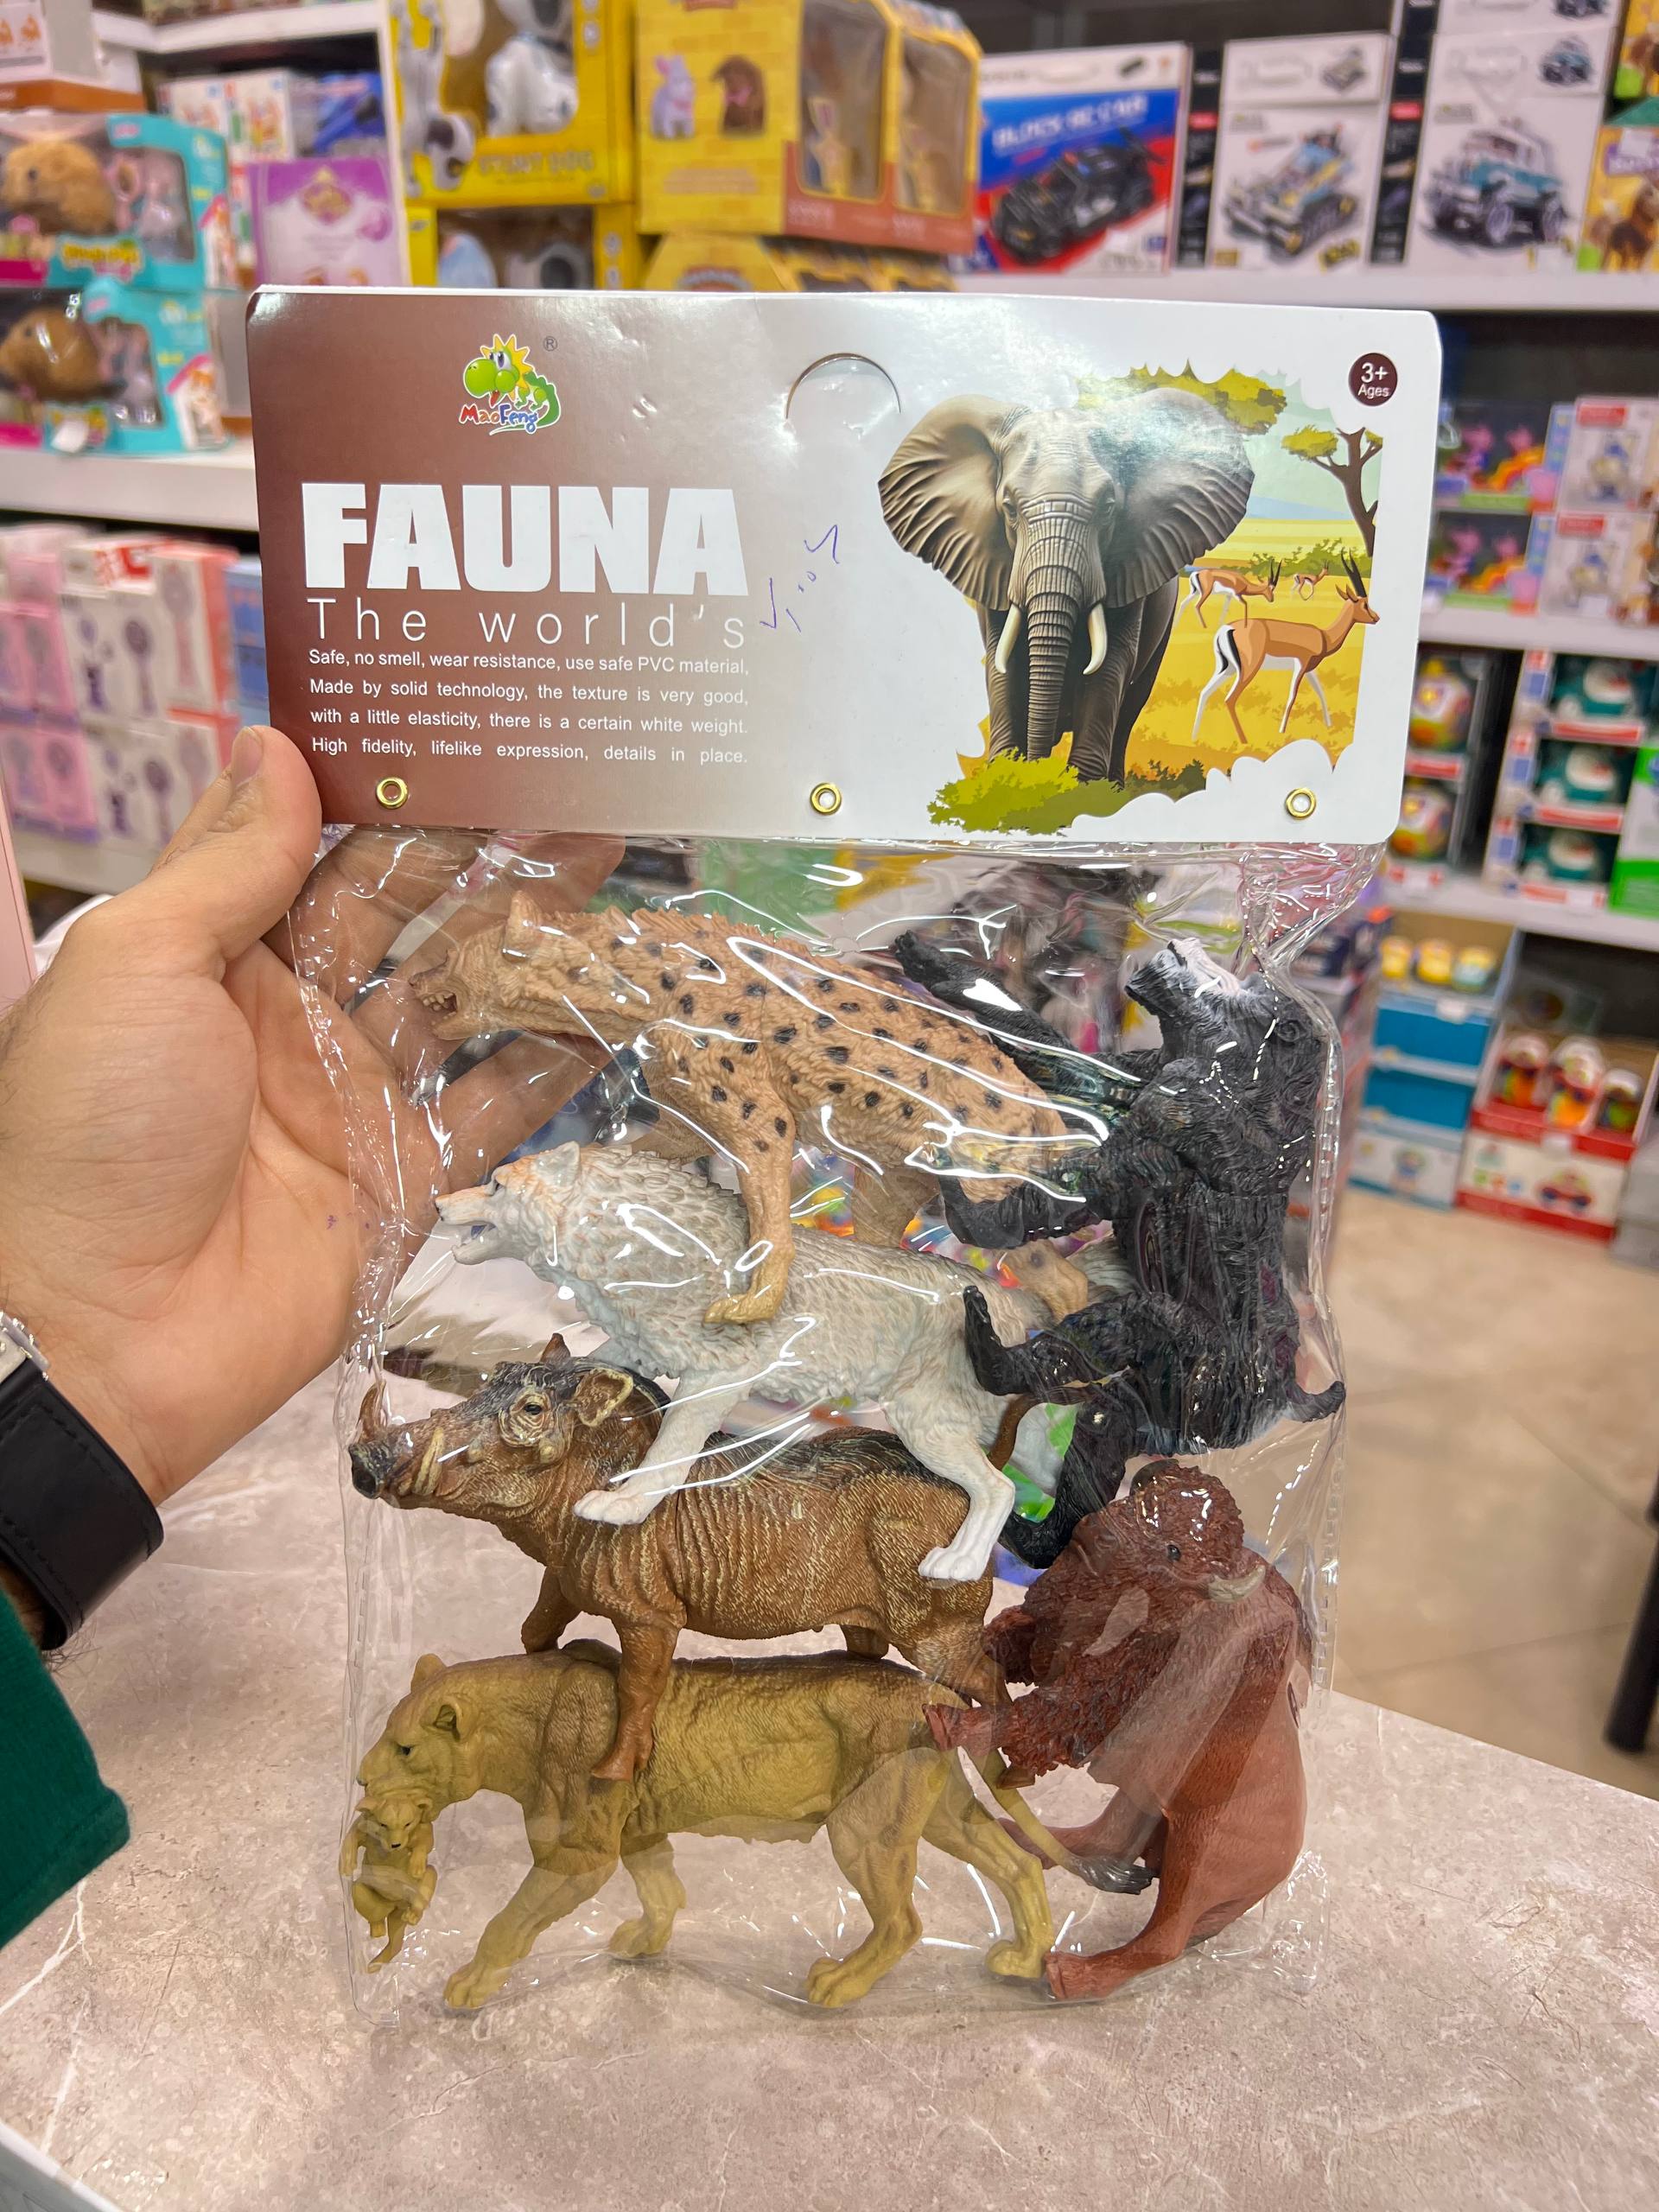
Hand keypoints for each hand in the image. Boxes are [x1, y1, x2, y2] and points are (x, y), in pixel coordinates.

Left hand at [0, 725, 617, 1512]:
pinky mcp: (409, 1176)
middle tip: (572, 780)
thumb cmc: (94, 1127)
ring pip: (462, 994)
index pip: (311, 846)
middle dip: (480, 845)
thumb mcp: (135, 966)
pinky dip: (555, 1060)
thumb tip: (275, 741)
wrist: (100, 1333)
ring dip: (532, 933)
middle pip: (405, 910)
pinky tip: (620, 1003)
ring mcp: (356, 1096)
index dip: (380, 787)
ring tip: (611, 864)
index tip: (456, 723)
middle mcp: (292, 1013)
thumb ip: (224, 864)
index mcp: (214, 951)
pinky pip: (495, 1105)